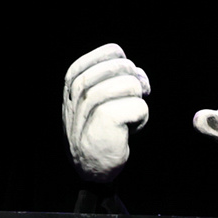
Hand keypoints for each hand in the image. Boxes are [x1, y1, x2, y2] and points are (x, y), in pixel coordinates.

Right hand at [62, 44, 150, 182]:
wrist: (92, 166)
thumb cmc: (100, 129)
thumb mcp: (101, 97)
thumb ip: (117, 78)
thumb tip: (139, 74)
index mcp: (76, 75)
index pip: (113, 51)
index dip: (128, 67)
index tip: (124, 88)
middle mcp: (79, 87)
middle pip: (125, 66)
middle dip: (135, 86)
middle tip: (127, 107)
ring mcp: (90, 102)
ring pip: (133, 85)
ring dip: (137, 105)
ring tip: (125, 120)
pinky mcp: (106, 118)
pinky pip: (140, 107)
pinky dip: (141, 120)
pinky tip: (128, 130)